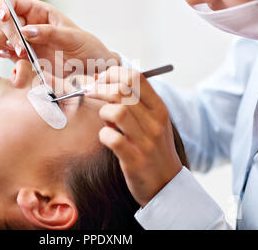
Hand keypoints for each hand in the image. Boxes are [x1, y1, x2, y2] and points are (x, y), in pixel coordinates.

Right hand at [0, 0, 119, 76]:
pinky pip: (1, 53)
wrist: (92, 70)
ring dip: (0, 45)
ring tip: (22, 55)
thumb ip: (50, 33)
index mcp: (39, 12)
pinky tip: (17, 62)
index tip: (5, 18)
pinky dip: (2, 57)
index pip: (12, 2)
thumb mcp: (72, 37)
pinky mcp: (20, 58)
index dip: (3, 7)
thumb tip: (25, 31)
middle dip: (5, 33)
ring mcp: (22, 42)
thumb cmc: (86, 48)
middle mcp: (27, 24)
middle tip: (22, 49)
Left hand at [85, 66, 182, 206]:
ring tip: (104, 119)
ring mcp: (146, 142)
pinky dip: (103, 134)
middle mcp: (155, 122)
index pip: (136, 76)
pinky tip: (106, 137)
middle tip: (91, 94)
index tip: (101, 80)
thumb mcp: (152, 121)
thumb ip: (133, 102)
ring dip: (103, 112)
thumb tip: (102, 79)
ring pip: (117, 111)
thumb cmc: (153, 147)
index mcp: (159, 108)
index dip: (113, 73)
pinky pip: (112, 139)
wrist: (166, 184)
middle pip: (122, 90)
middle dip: (100, 88)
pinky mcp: (135, 160)